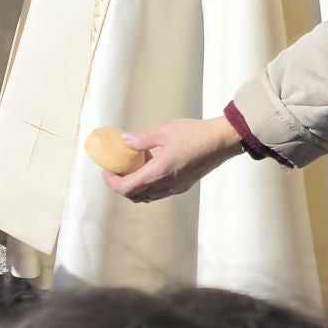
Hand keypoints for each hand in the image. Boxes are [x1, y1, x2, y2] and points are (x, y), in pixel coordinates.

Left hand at [103, 116, 245, 202]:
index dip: (112, 182)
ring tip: (135, 165)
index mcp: (159, 173)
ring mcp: (176, 188)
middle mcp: (166, 185)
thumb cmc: (195, 134)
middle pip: (135, 196)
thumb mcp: (164, 131)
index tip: (106, 172)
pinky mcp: (184, 186)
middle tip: (117, 169)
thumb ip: (141, 139)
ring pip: (148, 196)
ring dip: (136, 186)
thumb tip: (124, 141)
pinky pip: (160, 192)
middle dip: (122, 185)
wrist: (221, 142)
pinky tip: (153, 165)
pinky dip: (149, 184)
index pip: (127, 188)